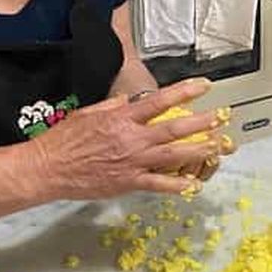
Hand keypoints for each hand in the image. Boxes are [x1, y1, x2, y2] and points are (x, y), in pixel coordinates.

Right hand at [29, 79, 234, 199]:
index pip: (161, 101)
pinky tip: (195, 185)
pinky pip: (159, 184)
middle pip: (175, 129)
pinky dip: (178, 185)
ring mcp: (133, 162)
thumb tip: (130, 100)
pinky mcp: (129, 182)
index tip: (205, 86)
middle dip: (202, 122)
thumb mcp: (89, 113)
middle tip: (223, 117)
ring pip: (174, 155)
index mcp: (123, 118)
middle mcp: (132, 138)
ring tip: (220, 146)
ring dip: (199, 150)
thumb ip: (114, 106)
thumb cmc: (65, 139)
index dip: (185, 92)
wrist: (48, 169)